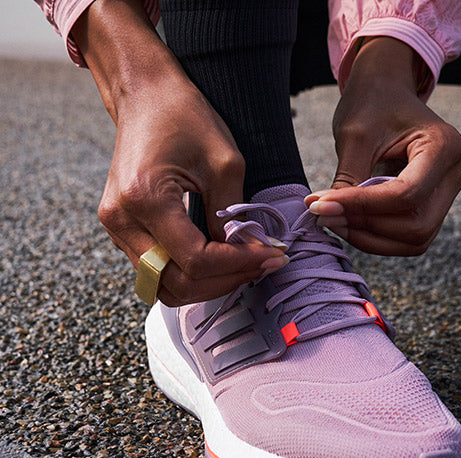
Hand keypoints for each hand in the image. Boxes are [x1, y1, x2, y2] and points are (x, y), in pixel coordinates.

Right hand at [100, 76, 286, 305]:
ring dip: (207, 284)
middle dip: (226, 281)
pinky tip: (219, 259)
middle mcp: (122, 219)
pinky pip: (156, 269)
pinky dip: (189, 273)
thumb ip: (235, 215)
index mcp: (145, 198)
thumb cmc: (184, 117)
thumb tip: (253, 254)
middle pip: (177, 284)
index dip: (238, 265)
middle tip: (264, 265)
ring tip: (244, 266)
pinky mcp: (120, 228)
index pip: (195, 261)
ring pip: (163, 285)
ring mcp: (115, 227)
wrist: (144, 94)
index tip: (271, 256)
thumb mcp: (225, 162)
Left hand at [305, 37, 460, 255]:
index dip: (362, 206)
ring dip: (369, 238)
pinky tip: (349, 223)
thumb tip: (323, 214)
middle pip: (415, 224)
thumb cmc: (373, 104)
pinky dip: (376, 238)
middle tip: (324, 214)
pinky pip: (409, 239)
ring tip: (333, 218)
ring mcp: (449, 194)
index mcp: (445, 146)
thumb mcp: (355, 136)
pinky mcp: (434, 209)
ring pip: (414, 239)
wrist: (387, 93)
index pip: (406, 194)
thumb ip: (346, 180)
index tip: (321, 205)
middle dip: (366, 226)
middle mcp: (455, 172)